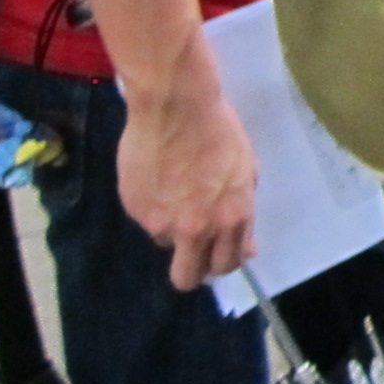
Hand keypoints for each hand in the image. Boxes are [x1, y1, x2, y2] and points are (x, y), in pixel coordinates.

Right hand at [118, 83, 256, 290]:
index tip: (216, 253)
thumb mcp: (245, 172)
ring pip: (166, 245)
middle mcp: (198, 228)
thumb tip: (247, 250)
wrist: (176, 106)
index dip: (221, 262)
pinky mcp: (136, 210)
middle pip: (189, 277)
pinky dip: (152, 207)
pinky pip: (146, 220)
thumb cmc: (219, 131)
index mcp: (233, 217)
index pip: (227, 264)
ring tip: (175, 193)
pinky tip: (158, 179)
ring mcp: (162, 222)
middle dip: (192, 270)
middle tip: (191, 249)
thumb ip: (242, 216)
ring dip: (171, 230)